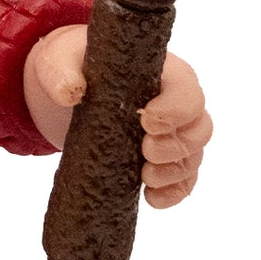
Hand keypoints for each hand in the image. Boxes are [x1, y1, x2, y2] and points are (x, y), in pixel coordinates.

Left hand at [22, 25, 212, 207]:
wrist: (68, 84)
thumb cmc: (75, 64)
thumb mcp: (61, 60)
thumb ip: (62, 71)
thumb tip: (70, 92)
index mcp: (164, 75)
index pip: (188, 92)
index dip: (175, 110)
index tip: (146, 120)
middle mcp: (176, 105)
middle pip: (200, 129)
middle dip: (176, 146)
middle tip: (146, 151)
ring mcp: (172, 135)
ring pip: (193, 157)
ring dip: (175, 173)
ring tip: (145, 178)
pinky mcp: (161, 160)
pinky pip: (182, 180)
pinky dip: (172, 193)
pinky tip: (151, 199)